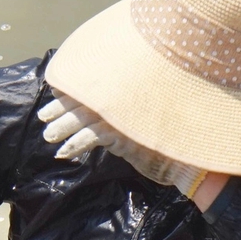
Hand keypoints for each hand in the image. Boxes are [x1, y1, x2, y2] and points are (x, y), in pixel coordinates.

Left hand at [37, 92, 221, 206]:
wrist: (195, 157)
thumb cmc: (175, 137)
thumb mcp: (149, 117)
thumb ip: (129, 109)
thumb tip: (103, 115)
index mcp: (133, 85)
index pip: (97, 81)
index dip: (74, 88)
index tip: (57, 93)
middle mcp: (129, 93)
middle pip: (87, 95)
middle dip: (63, 106)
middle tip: (45, 116)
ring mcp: (127, 111)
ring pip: (85, 114)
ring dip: (64, 125)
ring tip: (49, 136)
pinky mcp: (126, 131)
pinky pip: (93, 135)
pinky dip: (76, 144)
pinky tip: (64, 153)